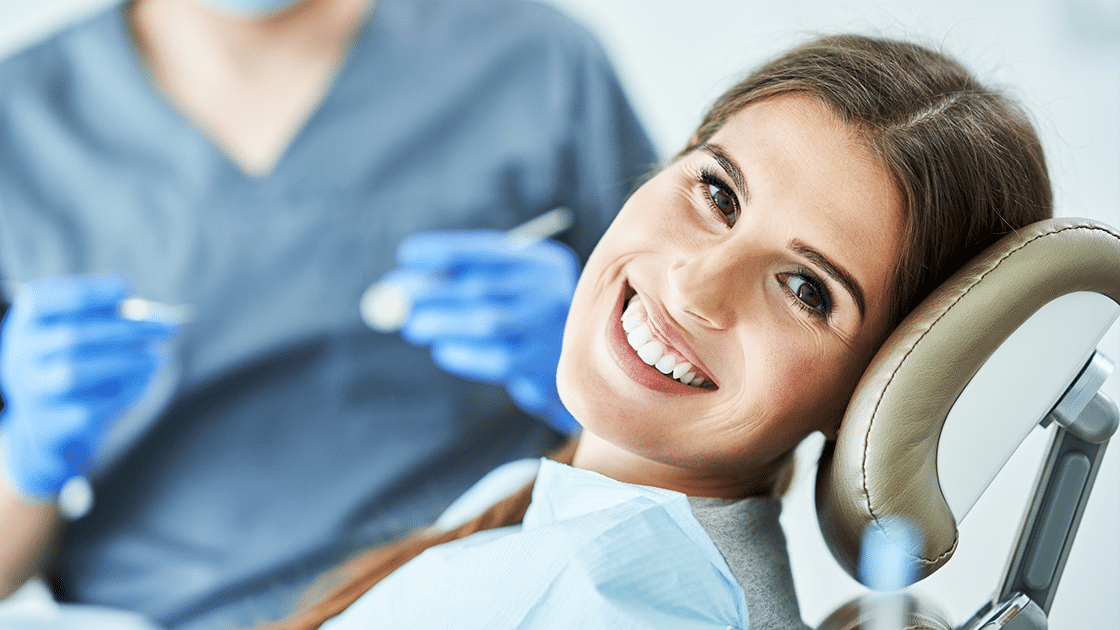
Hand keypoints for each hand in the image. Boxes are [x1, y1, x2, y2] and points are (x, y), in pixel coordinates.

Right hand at [0, 273, 174, 498]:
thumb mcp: (94, 333)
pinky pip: (88, 408)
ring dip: (126, 362)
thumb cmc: (82, 362)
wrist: (56, 426)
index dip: (86, 291)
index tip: (126, 288)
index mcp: (26, 323)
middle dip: (127, 329)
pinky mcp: (49, 425)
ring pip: (75, 372)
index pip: (45, 299)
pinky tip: (146, 383)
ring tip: (160, 357)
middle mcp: (19, 355)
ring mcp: (30, 392)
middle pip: (72, 335)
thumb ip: (121, 318)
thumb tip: (167, 320)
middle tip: (170, 327)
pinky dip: (122, 393)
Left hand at [393, 230, 580, 433]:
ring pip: (486, 322)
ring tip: (414, 326)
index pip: (489, 249)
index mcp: (544, 263)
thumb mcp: (513, 285)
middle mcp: (551, 291)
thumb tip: (406, 281)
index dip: (445, 250)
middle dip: (432, 290)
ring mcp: (549, 330)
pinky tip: (443, 350)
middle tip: (397, 299)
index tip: (407, 254)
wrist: (580, 367)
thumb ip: (470, 276)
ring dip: (441, 322)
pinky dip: (461, 353)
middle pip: (482, 285)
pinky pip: (493, 358)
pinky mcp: (541, 366)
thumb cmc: (528, 317)